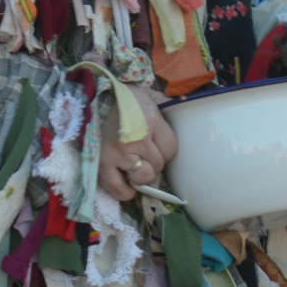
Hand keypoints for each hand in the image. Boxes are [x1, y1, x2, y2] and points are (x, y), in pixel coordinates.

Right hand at [97, 85, 177, 201]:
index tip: (158, 143)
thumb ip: (168, 106)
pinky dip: (124, 191)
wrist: (98, 95)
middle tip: (145, 152)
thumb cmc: (128, 98)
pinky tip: (128, 187)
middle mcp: (138, 138)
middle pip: (158, 165)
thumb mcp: (152, 97)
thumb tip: (188, 107)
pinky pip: (117, 187)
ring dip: (141, 173)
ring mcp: (119, 152)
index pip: (171, 150)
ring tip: (135, 164)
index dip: (166, 150)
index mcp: (152, 121)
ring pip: (142, 177)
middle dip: (154, 161)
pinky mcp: (103, 161)